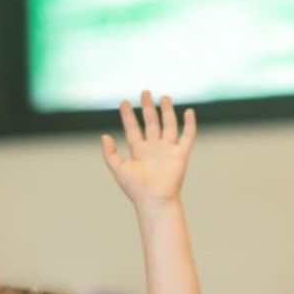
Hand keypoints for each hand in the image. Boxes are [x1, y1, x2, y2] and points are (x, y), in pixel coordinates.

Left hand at [101, 90, 196, 206]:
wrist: (155, 200)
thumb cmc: (136, 189)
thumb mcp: (118, 169)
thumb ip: (109, 153)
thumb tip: (104, 136)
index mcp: (139, 151)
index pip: (133, 128)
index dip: (128, 115)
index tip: (124, 102)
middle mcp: (154, 148)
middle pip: (151, 123)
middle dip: (148, 108)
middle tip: (145, 93)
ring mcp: (168, 150)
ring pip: (169, 126)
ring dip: (167, 111)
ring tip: (164, 97)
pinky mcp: (181, 155)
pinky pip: (187, 136)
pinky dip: (190, 124)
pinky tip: (189, 112)